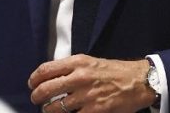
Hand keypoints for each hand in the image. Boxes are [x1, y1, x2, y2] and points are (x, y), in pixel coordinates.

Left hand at [29, 54, 154, 112]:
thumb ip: (70, 68)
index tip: (31, 84)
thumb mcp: (89, 61)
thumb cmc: (113, 71)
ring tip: (48, 110)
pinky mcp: (95, 110)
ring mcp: (86, 96)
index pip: (46, 70)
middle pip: (47, 89)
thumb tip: (50, 76)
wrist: (137, 81)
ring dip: (49, 110)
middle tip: (36, 100)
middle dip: (37, 97)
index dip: (34, 79)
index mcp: (77, 63)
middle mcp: (79, 78)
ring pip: (56, 107)